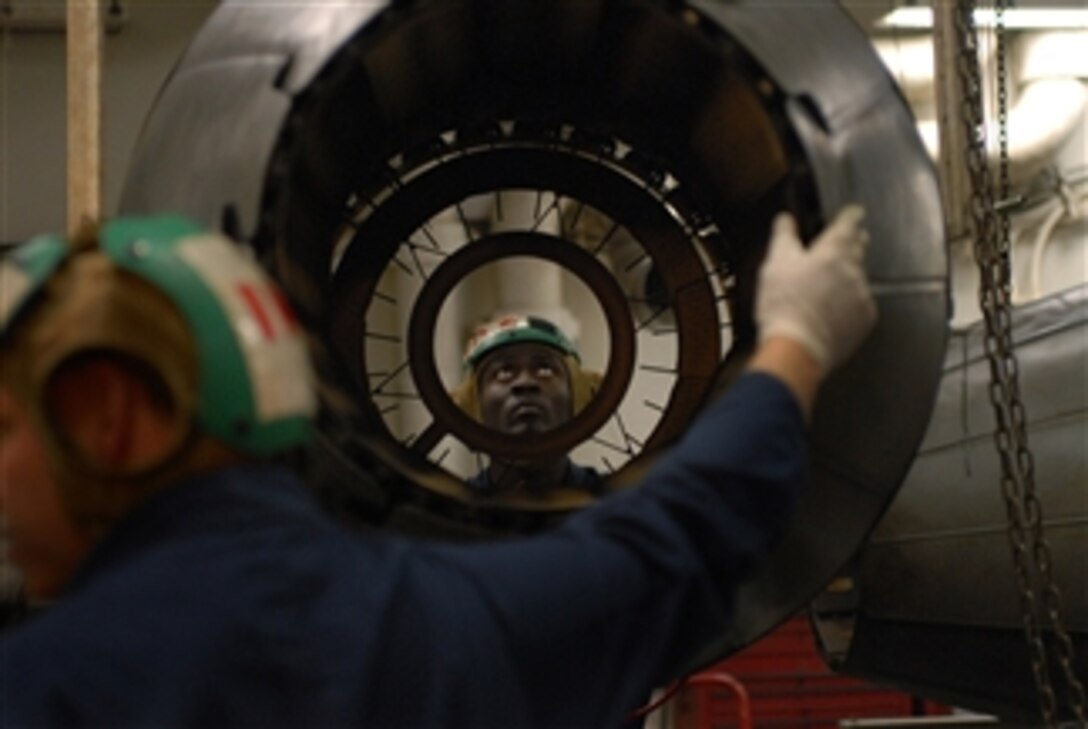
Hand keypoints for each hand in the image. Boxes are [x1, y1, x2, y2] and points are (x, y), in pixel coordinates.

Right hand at [755, 205, 876, 374]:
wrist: (797, 348)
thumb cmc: (783, 306)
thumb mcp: (774, 265)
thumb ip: (783, 237)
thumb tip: (785, 219)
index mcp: (832, 251)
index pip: (849, 223)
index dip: (852, 215)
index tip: (854, 212)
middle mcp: (854, 269)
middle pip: (859, 248)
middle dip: (853, 243)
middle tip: (843, 244)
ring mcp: (862, 295)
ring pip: (859, 277)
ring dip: (847, 277)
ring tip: (826, 286)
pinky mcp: (865, 319)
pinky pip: (861, 303)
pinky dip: (849, 302)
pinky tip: (830, 310)